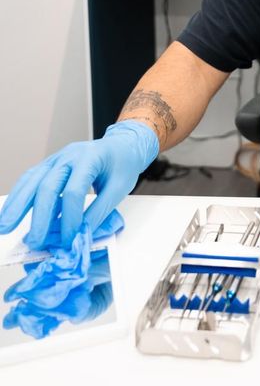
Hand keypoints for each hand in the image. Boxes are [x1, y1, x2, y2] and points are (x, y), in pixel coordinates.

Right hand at [0, 121, 158, 249]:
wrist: (121, 144)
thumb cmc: (122, 164)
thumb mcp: (120, 188)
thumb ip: (100, 211)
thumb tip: (80, 236)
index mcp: (91, 158)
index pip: (75, 191)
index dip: (70, 218)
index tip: (69, 240)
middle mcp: (69, 155)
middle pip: (48, 186)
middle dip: (39, 217)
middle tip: (35, 242)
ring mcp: (56, 158)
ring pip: (32, 180)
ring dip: (17, 205)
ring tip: (5, 227)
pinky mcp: (49, 164)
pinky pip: (30, 179)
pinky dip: (18, 197)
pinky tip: (9, 213)